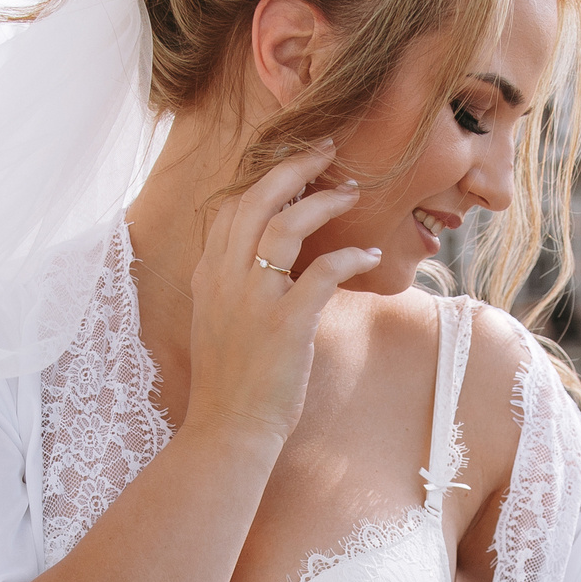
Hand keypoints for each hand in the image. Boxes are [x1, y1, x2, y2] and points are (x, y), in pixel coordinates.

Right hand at [181, 142, 380, 442]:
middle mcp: (225, 279)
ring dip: (324, 202)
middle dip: (294, 168)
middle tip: (327, 151)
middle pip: (256, 200)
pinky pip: (323, 271)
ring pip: (286, 225)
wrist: (229, 430)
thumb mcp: (219, 323)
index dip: (265, 180)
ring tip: (353, 194)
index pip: (232, 208)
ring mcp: (254, 300)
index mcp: (209, 277)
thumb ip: (234, 287)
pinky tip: (371, 254)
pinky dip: (350, 256)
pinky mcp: (286, 324)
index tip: (296, 169)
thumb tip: (267, 264)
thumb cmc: (232, 384)